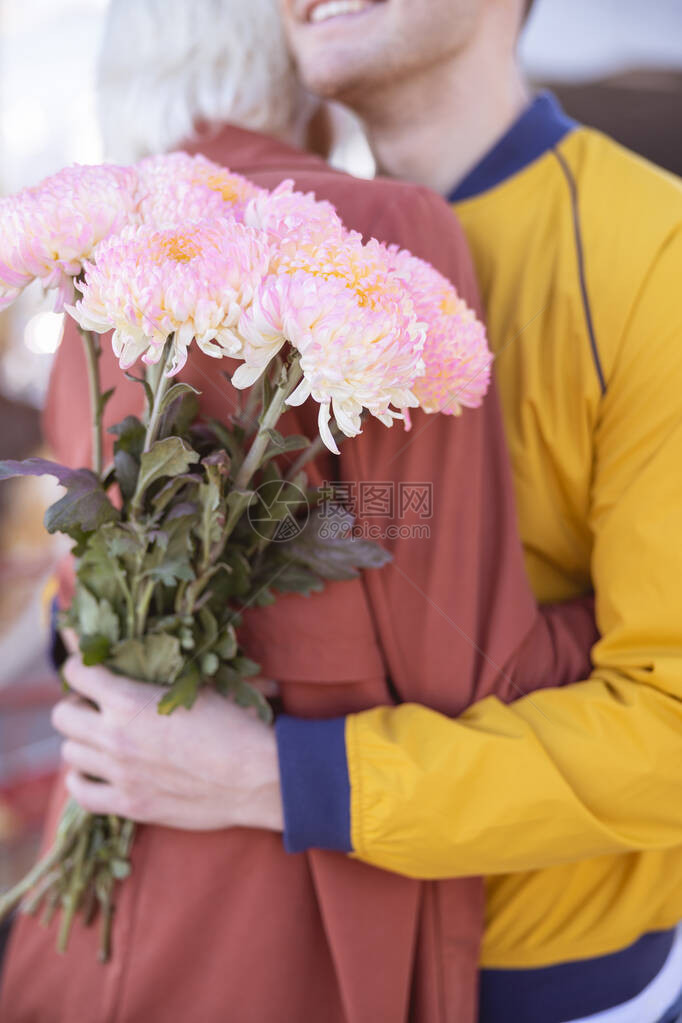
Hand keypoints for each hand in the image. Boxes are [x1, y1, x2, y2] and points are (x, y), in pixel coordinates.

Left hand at [52, 652, 283, 832]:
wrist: (256, 776)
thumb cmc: (233, 723)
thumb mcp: (196, 683)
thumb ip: (159, 670)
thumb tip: (144, 647)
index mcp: (129, 700)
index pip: (77, 673)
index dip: (80, 665)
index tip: (89, 666)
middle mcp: (114, 736)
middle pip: (62, 715)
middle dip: (76, 703)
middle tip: (95, 703)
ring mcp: (119, 773)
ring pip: (68, 753)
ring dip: (80, 740)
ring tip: (100, 736)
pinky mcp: (129, 804)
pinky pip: (81, 794)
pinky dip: (82, 779)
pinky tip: (93, 770)